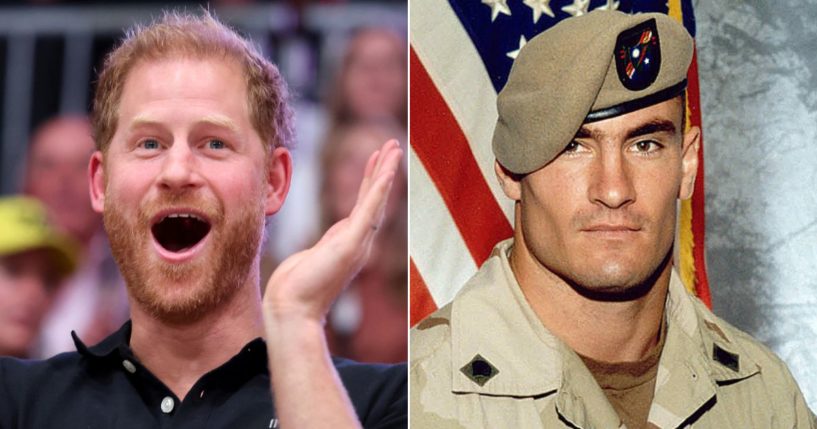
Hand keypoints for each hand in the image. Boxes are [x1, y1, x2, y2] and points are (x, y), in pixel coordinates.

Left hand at [263, 139, 402, 323]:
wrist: (292, 310)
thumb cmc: (295, 291)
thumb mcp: (309, 261)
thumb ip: (319, 252)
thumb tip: (313, 254)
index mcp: (347, 242)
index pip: (364, 207)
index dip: (371, 183)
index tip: (375, 161)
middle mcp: (358, 241)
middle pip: (374, 198)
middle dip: (383, 170)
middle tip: (392, 146)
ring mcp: (357, 242)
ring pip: (376, 199)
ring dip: (385, 171)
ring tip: (394, 148)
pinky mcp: (351, 243)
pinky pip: (369, 209)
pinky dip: (380, 187)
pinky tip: (386, 169)